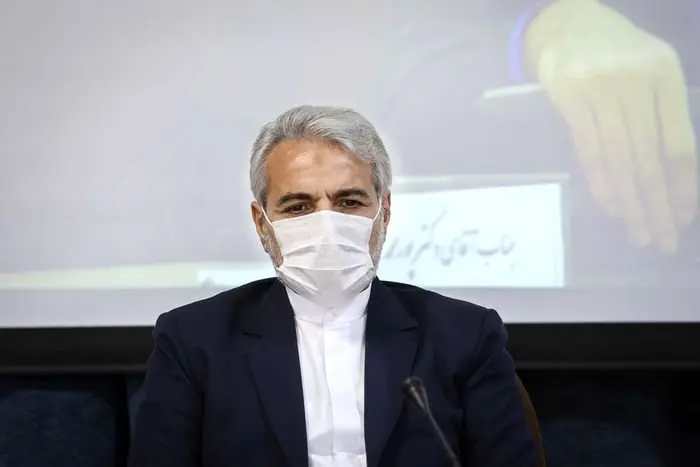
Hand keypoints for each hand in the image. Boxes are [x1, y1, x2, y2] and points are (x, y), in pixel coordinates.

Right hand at [526, 0, 696, 251]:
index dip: (682, 187)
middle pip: (648, 159)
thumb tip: (669, 179)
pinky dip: (599, 181)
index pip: (679, 144)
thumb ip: (661, 115)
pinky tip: (610, 206)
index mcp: (665, 76)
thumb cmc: (614, 54)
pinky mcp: (569, 96)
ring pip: (618, 159)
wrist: (565, 23)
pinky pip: (588, 148)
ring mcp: (599, 88)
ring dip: (629, 202)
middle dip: (656, 205)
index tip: (682, 219)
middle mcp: (635, 81)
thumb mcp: (650, 72)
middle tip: (660, 241)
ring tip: (637, 233)